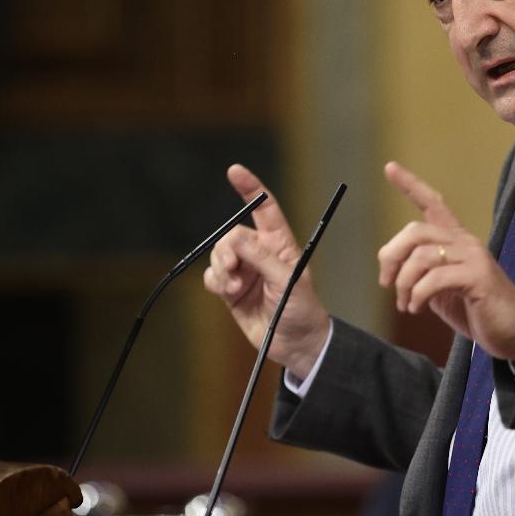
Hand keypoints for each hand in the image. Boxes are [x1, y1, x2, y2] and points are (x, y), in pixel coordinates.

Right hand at [203, 164, 330, 379]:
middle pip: (232, 236)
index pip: (264, 209)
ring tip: (235, 288)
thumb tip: (235, 239)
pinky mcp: (232, 290)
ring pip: (219, 256)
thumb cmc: (302, 310)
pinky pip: (212, 277)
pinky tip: (229, 293)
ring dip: (222, 270)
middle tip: (234, 271)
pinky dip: (216, 283)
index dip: (251, 188)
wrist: (296, 344)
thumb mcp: (288, 282)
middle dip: (228, 251)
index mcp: (280, 244)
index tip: (235, 171)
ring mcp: (245, 271)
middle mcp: (260, 254)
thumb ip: (262, 259)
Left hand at [377, 161, 514, 360]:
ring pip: (422, 255)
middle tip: (386, 282)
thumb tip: (392, 271)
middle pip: (416, 231)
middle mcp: (465, 241)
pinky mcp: (477, 276)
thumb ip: (421, 272)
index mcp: (456, 239)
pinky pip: (434, 278)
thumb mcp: (441, 287)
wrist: (511, 330)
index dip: (410, 184)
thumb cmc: (476, 309)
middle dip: (392, 256)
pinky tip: (417, 307)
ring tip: (406, 304)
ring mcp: (473, 257)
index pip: (432, 202)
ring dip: (404, 283)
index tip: (390, 167)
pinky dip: (417, 294)